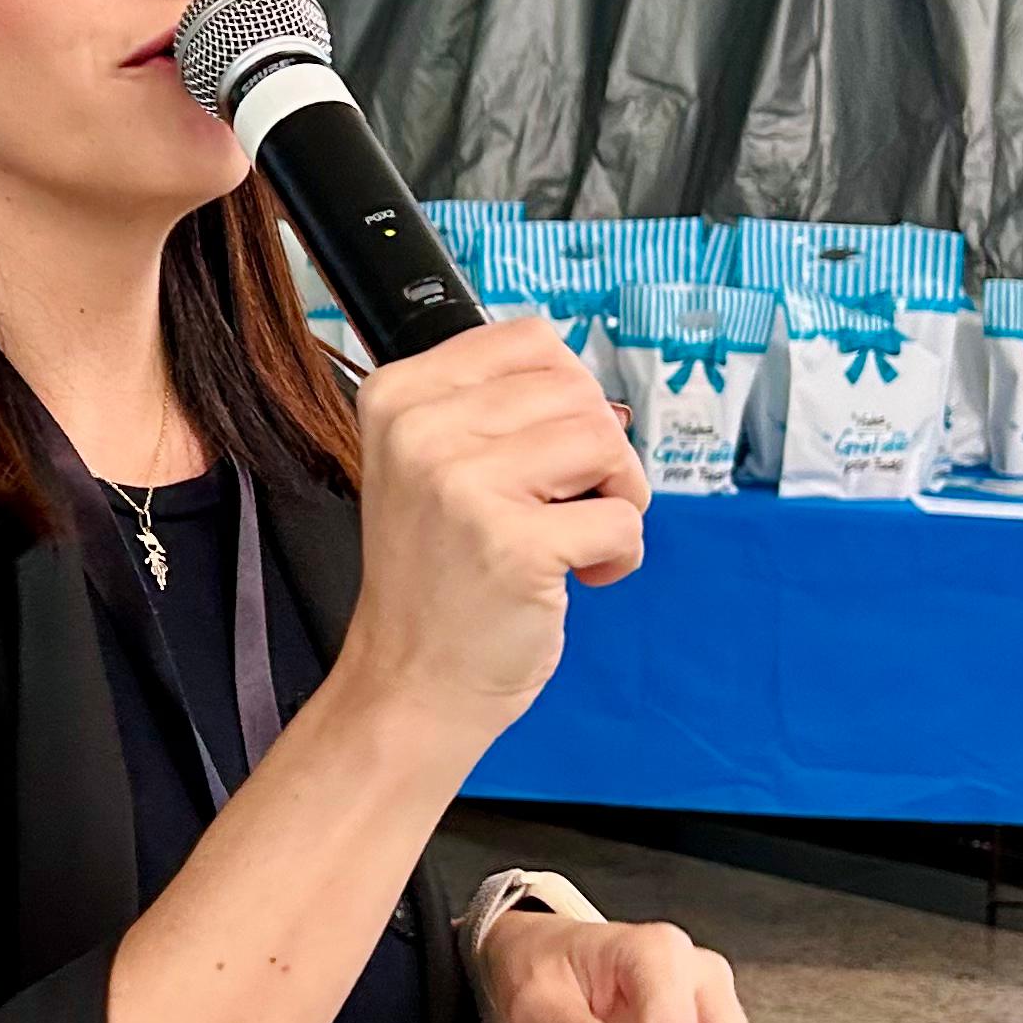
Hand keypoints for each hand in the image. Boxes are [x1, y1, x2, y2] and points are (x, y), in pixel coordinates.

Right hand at [342, 319, 649, 755]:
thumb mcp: (426, 464)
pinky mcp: (515, 546)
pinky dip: (622, 554)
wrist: (409, 683)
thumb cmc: (436, 577)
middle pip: (576, 389)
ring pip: (606, 441)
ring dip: (618, 495)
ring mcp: (464, 487)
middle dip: (598, 449)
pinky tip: (581, 578)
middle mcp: (422, 432)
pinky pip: (623, 519)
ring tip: (575, 537)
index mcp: (398, 397)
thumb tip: (585, 381)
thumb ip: (488, 407)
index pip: (529, 339)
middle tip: (568, 503)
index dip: (565, 395)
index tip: (546, 451)